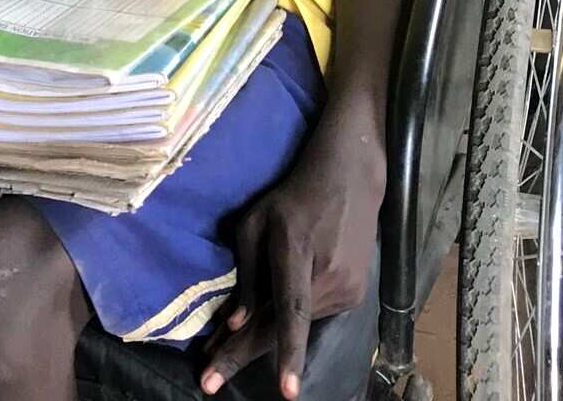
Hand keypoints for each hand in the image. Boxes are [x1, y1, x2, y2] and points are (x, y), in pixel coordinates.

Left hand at [200, 125, 384, 398]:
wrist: (349, 181)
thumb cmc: (291, 198)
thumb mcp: (255, 223)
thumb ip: (246, 274)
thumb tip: (236, 323)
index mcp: (295, 252)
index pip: (292, 310)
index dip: (288, 352)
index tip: (287, 392)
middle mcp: (327, 277)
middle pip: (282, 329)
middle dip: (242, 355)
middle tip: (207, 382)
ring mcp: (347, 289)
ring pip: (296, 326)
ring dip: (263, 337)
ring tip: (224, 349)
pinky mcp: (355, 295)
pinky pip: (312, 316)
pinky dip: (288, 325)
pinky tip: (267, 323)